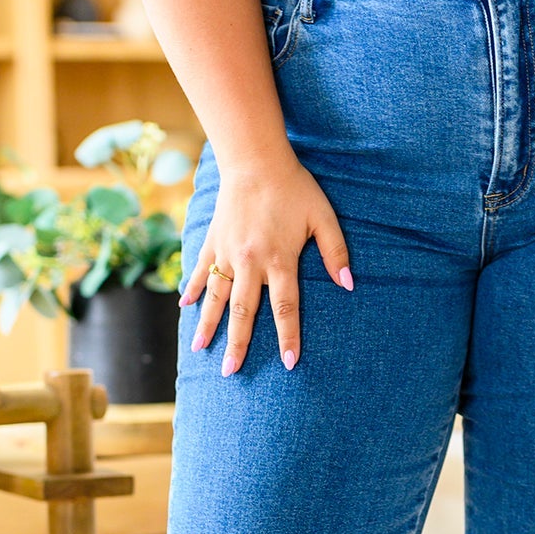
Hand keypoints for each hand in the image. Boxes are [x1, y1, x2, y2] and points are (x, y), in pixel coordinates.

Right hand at [179, 149, 353, 372]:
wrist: (255, 160)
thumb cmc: (295, 188)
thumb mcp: (324, 217)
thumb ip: (336, 252)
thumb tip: (348, 284)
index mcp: (279, 259)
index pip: (285, 308)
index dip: (289, 337)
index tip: (290, 363)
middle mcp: (250, 262)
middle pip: (243, 312)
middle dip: (238, 345)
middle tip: (230, 372)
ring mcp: (227, 254)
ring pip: (216, 298)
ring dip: (209, 326)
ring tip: (200, 351)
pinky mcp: (212, 242)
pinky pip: (201, 271)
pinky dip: (194, 290)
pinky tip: (186, 309)